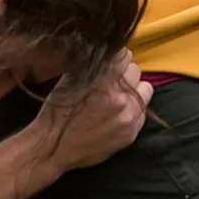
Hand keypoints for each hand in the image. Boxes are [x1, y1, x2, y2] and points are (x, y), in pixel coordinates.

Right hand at [31, 50, 152, 171]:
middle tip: (111, 80)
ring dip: (134, 89)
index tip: (111, 61)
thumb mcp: (68, 80)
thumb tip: (107, 50)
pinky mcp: (133, 132)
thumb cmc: (56, 112)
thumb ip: (92, 65)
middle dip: (123, 72)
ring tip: (118, 95)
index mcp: (103, 82)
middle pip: (135, 70)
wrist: (53, 147)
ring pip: (145, 88)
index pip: (124, 54)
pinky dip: (134, 108)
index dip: (115, 56)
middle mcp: (120, 97)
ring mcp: (129, 116)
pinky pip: (143, 111)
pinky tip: (117, 112)